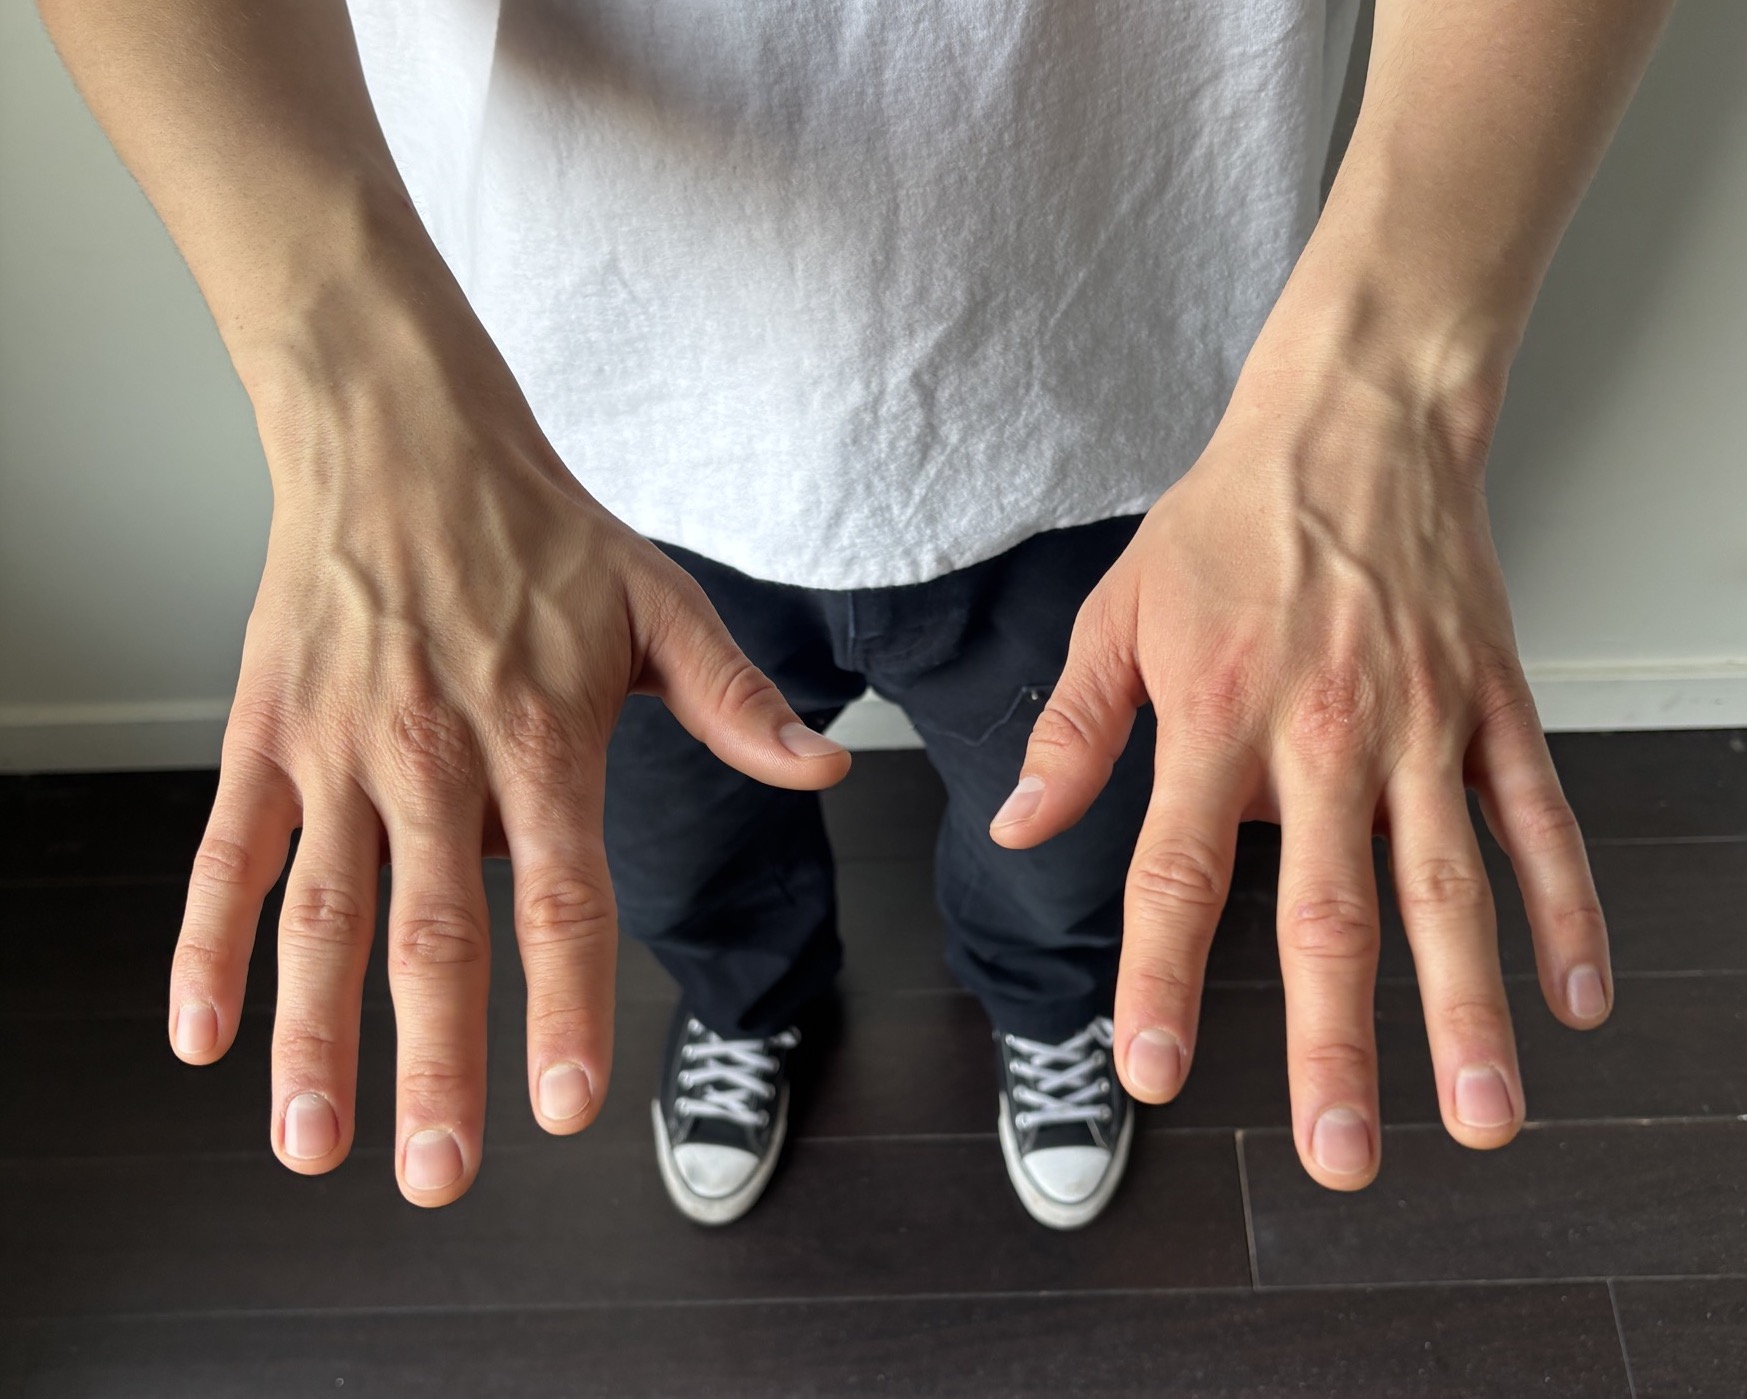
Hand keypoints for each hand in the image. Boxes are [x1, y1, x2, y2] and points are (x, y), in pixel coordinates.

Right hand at [167, 290, 849, 1204]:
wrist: (400, 435)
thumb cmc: (537, 529)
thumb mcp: (658, 602)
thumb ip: (734, 702)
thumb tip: (825, 770)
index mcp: (541, 734)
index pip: (562, 894)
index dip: (562, 1002)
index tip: (565, 1106)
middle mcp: (433, 754)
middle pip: (434, 933)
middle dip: (435, 1065)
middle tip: (439, 1177)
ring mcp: (338, 748)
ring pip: (324, 915)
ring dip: (313, 1037)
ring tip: (312, 1146)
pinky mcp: (265, 733)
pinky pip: (229, 853)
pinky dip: (208, 945)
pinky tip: (203, 1035)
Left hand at [992, 343, 1611, 1189]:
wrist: (1353, 421)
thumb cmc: (1227, 521)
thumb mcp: (1118, 612)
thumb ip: (1074, 731)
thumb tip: (1017, 826)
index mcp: (1217, 717)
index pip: (1179, 872)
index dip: (1164, 979)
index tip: (1155, 1073)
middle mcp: (1324, 734)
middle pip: (1331, 912)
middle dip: (1336, 1043)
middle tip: (1340, 1154)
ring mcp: (1421, 724)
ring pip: (1451, 886)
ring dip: (1467, 1010)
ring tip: (1481, 1117)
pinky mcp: (1491, 704)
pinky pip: (1538, 818)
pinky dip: (1567, 908)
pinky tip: (1577, 997)